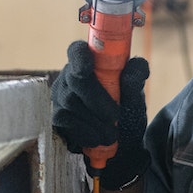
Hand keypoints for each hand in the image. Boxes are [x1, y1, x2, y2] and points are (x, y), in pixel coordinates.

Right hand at [51, 41, 150, 188]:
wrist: (122, 141)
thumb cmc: (127, 109)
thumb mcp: (136, 94)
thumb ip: (136, 78)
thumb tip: (133, 69)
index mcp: (89, 62)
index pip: (77, 50)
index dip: (80, 57)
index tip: (87, 69)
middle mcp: (69, 75)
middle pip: (75, 80)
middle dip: (96, 99)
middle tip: (115, 116)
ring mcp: (60, 96)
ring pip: (70, 103)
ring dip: (94, 121)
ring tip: (111, 134)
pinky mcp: (56, 116)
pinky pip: (65, 122)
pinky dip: (85, 132)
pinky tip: (97, 139)